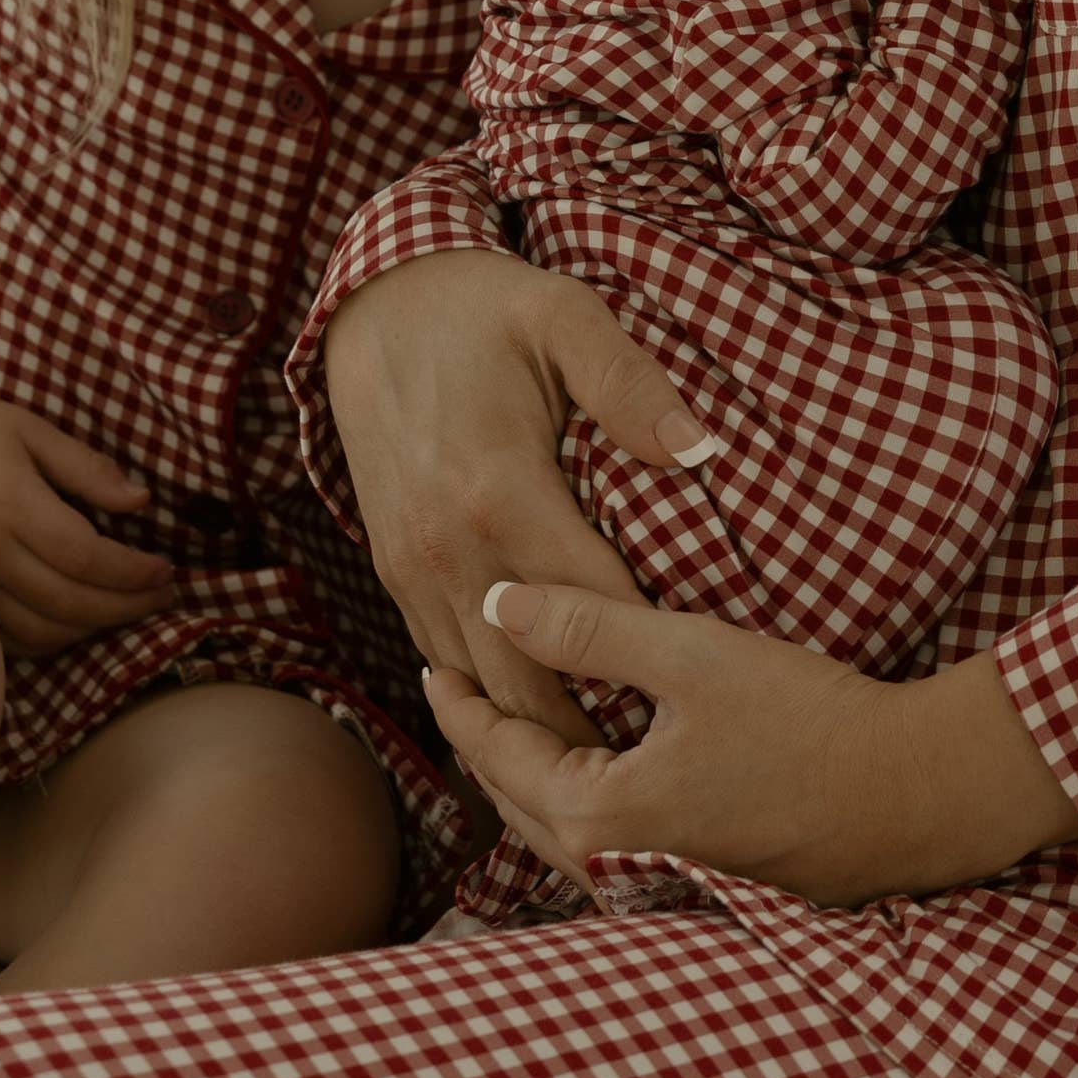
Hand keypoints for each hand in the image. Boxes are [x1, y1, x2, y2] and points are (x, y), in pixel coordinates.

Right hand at [0, 359, 176, 654]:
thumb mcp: (32, 430)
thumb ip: (86, 468)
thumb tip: (140, 502)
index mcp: (11, 505)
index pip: (86, 557)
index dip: (133, 573)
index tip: (166, 570)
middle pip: (70, 603)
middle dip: (126, 608)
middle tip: (162, 595)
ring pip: (41, 631)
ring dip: (93, 629)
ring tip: (128, 608)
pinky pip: (9, 638)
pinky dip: (52, 639)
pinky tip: (78, 620)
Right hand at [320, 249, 705, 724]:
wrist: (373, 307)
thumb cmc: (483, 307)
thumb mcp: (564, 313)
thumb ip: (630, 382)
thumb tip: (698, 449)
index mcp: (500, 489)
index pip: (591, 609)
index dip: (647, 660)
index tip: (704, 696)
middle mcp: (448, 546)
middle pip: (528, 682)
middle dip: (595, 732)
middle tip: (669, 768)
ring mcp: (412, 567)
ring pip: (479, 689)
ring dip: (539, 730)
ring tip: (613, 770)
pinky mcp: (393, 571)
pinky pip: (443, 660)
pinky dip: (490, 698)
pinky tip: (541, 719)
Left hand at [425, 578, 1077, 904]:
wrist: (918, 795)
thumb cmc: (808, 723)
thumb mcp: (690, 655)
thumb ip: (587, 629)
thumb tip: (497, 602)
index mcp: (596, 816)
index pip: (495, 752)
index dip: (459, 699)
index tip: (435, 654)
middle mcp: (614, 866)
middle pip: (516, 798)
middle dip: (482, 740)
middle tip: (456, 682)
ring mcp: (658, 882)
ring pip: (558, 825)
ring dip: (527, 771)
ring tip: (512, 716)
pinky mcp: (696, 879)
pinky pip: (604, 838)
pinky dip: (575, 794)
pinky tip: (591, 760)